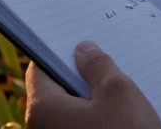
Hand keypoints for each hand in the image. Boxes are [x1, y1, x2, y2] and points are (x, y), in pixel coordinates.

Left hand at [25, 41, 160, 128]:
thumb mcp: (118, 91)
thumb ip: (98, 65)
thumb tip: (83, 50)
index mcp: (42, 108)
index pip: (40, 69)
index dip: (59, 51)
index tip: (78, 40)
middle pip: (56, 91)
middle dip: (80, 75)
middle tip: (106, 61)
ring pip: (70, 112)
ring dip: (92, 99)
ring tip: (120, 87)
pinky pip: (80, 127)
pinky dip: (96, 118)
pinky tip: (120, 115)